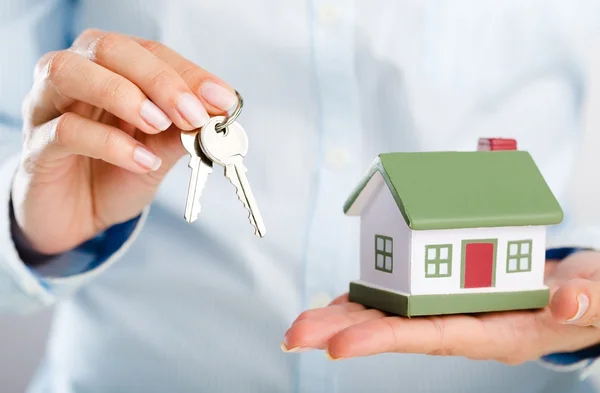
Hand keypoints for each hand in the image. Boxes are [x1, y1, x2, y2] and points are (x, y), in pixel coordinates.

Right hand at [12, 28, 237, 254]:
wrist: (81, 216)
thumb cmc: (120, 172)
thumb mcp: (162, 150)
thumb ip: (185, 129)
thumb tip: (221, 112)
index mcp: (111, 68)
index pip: (150, 52)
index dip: (189, 73)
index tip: (223, 99)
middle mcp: (75, 75)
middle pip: (109, 49)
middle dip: (158, 80)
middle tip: (191, 113)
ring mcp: (48, 107)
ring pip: (70, 72)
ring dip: (122, 94)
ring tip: (160, 125)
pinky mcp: (36, 146)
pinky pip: (66, 131)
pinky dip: (110, 144)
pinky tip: (143, 161)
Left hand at [283, 250, 599, 364]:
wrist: (585, 291)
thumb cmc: (592, 295)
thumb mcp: (597, 294)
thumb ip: (586, 301)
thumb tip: (566, 304)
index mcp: (500, 333)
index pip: (435, 338)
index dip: (386, 340)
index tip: (338, 346)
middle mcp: (467, 326)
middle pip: (398, 332)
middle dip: (344, 333)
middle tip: (294, 336)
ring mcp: (455, 310)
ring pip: (393, 315)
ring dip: (345, 318)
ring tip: (300, 324)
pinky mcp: (450, 292)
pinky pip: (404, 297)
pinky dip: (370, 298)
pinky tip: (339, 301)